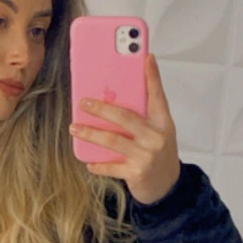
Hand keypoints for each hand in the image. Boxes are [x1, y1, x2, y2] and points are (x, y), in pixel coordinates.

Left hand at [69, 53, 180, 204]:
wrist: (167, 185)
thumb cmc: (157, 152)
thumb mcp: (157, 130)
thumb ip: (143, 113)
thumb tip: (119, 92)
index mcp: (163, 122)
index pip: (158, 95)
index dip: (152, 76)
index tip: (145, 57)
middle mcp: (156, 137)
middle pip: (125, 117)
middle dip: (101, 108)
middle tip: (83, 102)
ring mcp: (146, 156)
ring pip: (112, 141)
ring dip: (90, 133)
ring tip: (74, 128)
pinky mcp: (136, 173)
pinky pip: (110, 167)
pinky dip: (97, 164)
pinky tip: (87, 161)